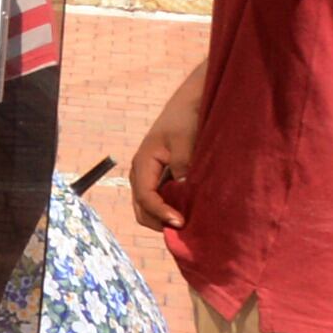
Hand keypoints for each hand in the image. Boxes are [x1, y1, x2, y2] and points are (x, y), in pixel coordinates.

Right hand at [126, 79, 200, 231]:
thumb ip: (182, 168)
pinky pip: (160, 199)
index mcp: (143, 163)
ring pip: (149, 207)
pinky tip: (188, 211)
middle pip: (141, 208)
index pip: (146, 198)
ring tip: (187, 223)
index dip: (161, 213)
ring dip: (163, 218)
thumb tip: (184, 193)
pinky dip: (170, 209)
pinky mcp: (163, 176)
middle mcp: (142, 172)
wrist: (190, 102)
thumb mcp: (184, 142)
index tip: (181, 222)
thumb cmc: (186, 119)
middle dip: (159, 222)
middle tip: (184, 230)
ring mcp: (151, 175)